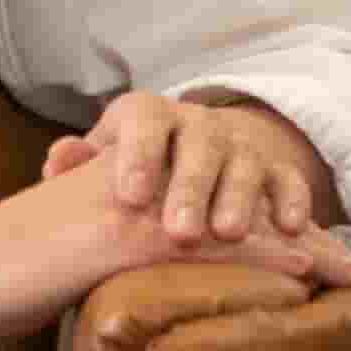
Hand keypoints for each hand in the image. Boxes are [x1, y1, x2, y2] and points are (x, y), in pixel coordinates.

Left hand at [50, 88, 350, 270]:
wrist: (188, 159)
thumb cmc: (132, 175)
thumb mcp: (100, 165)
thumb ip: (77, 164)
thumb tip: (58, 160)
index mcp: (148, 117)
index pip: (143, 121)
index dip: (138, 155)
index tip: (129, 197)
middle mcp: (198, 125)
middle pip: (199, 144)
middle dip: (191, 187)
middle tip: (181, 232)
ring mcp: (240, 146)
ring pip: (245, 161)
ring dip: (238, 196)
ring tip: (228, 233)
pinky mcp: (276, 171)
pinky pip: (289, 179)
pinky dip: (292, 201)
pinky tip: (291, 229)